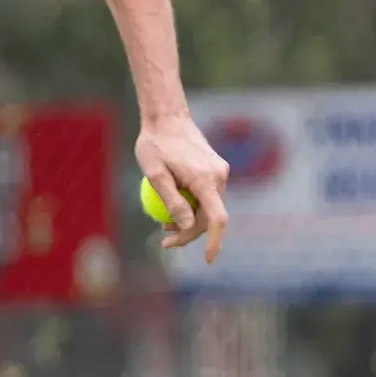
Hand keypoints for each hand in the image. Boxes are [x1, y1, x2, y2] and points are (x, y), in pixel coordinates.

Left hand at [138, 112, 229, 261]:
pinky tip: (173, 204)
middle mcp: (219, 176)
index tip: (207, 260)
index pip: (218, 219)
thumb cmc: (155, 144)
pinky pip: (207, 195)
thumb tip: (186, 227)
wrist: (167, 116)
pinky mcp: (216, 169)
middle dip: (190, 234)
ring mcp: (220, 171)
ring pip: (209, 207)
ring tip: (163, 223)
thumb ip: (172, 201)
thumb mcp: (155, 174)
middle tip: (164, 241)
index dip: (214, 242)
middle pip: (211, 217)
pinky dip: (193, 205)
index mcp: (205, 179)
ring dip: (190, 220)